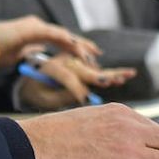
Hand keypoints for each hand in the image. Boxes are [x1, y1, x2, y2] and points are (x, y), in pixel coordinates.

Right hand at [0, 15, 100, 68]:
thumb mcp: (18, 53)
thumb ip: (30, 51)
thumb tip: (39, 52)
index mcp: (34, 32)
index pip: (59, 38)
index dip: (74, 46)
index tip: (87, 55)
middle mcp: (36, 26)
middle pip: (64, 35)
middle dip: (81, 45)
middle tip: (96, 53)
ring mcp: (34, 25)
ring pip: (62, 34)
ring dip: (76, 45)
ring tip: (89, 55)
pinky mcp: (32, 28)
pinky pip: (53, 34)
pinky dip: (65, 41)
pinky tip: (75, 47)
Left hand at [19, 53, 136, 108]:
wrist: (33, 78)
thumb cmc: (38, 91)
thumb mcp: (45, 98)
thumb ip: (63, 97)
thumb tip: (85, 97)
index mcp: (50, 67)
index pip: (66, 75)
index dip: (76, 88)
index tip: (84, 100)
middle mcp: (63, 60)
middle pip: (83, 68)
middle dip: (97, 75)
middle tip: (114, 81)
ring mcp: (74, 58)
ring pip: (93, 67)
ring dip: (109, 72)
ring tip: (124, 77)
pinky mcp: (81, 62)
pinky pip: (97, 67)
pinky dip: (110, 71)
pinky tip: (125, 75)